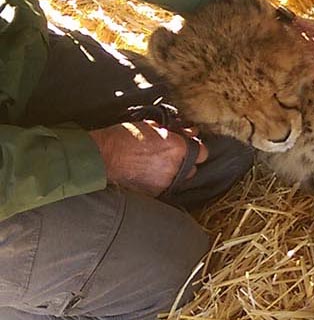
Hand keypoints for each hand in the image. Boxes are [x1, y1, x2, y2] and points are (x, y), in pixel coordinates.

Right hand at [89, 121, 205, 196]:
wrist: (105, 154)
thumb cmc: (127, 136)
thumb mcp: (155, 126)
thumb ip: (177, 131)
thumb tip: (191, 133)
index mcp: (179, 148)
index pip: (203, 153)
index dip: (196, 149)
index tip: (189, 147)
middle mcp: (175, 167)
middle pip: (192, 168)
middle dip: (185, 162)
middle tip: (171, 155)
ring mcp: (164, 182)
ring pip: (179, 179)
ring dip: (174, 173)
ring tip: (158, 165)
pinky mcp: (153, 193)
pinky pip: (164, 187)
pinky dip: (160, 181)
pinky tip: (149, 174)